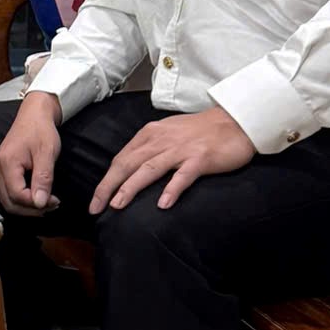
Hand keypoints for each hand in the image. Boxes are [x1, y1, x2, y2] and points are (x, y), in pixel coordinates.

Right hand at [0, 92, 62, 215]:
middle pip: (9, 202)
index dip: (36, 204)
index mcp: (7, 163)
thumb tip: (40, 203)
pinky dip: (22, 199)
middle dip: (31, 209)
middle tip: (52, 205)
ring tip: (47, 202)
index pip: (17, 196)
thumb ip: (43, 179)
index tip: (54, 201)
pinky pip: (8, 192)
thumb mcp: (47, 153)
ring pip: (7, 200)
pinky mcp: (1, 171)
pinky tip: (37, 195)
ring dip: (27, 207)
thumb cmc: (40, 130)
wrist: (34, 114)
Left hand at [89, 107, 254, 213]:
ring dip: (131, 187)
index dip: (106, 180)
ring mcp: (180, 149)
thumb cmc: (200, 131)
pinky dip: (171, 189)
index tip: (95, 201)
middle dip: (108, 187)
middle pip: (127, 164)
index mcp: (150, 134)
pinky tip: (163, 204)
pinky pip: (183, 175)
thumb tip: (129, 170)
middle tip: (96, 208)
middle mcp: (161, 140)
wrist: (235, 121)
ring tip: (117, 205)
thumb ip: (149, 148)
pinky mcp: (201, 158)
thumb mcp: (167, 133)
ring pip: (149, 169)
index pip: (121, 159)